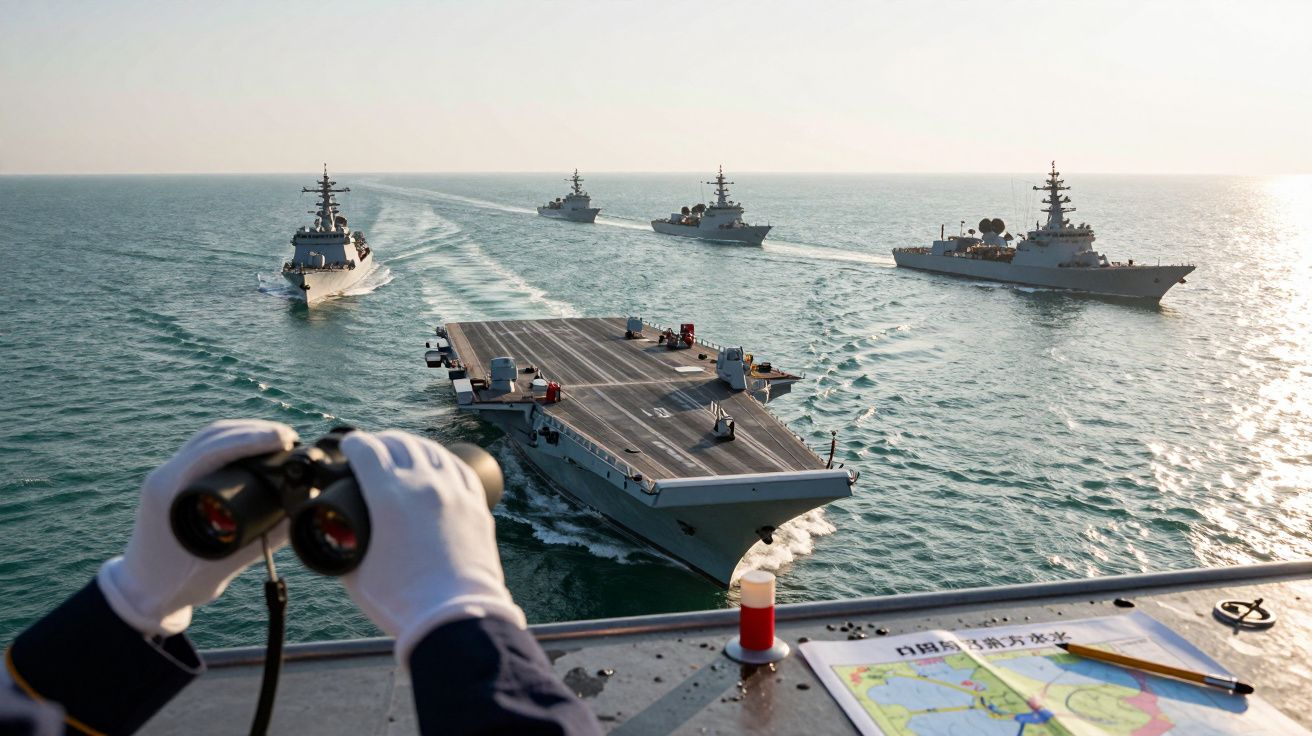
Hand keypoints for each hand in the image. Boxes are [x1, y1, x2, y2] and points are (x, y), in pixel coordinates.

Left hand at [97, 420, 298, 636]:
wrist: (144, 593)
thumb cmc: (177, 584)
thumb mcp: (226, 563)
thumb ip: (265, 539)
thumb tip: (301, 512)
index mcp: (169, 491)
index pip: (212, 449)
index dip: (251, 439)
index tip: (283, 439)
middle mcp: (165, 476)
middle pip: (213, 435)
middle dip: (253, 430)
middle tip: (289, 436)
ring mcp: (168, 475)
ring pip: (210, 437)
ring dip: (245, 431)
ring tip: (279, 438)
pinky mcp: (175, 480)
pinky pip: (206, 449)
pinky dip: (234, 443)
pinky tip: (256, 448)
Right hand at [340, 430, 523, 661]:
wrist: (455, 618)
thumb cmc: (402, 602)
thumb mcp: (355, 572)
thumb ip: (343, 546)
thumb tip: (336, 537)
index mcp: (388, 497)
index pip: (368, 451)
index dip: (354, 444)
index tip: (350, 445)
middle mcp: (424, 485)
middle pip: (399, 444)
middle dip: (381, 441)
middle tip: (372, 447)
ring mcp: (454, 492)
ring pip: (430, 450)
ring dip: (411, 445)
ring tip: (401, 450)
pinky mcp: (476, 505)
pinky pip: (458, 468)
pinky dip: (442, 459)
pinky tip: (436, 462)